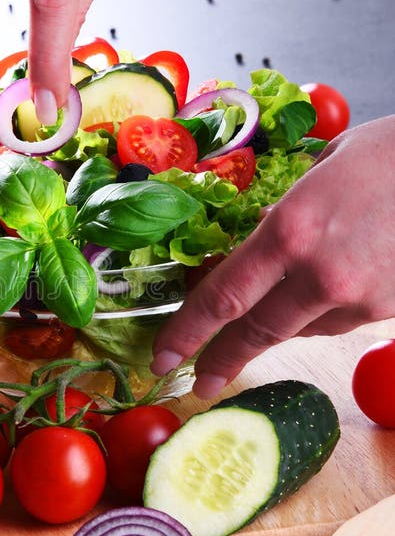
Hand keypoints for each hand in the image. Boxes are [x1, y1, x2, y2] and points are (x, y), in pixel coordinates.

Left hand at [151, 116, 394, 397]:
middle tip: (199, 382)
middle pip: (256, 333)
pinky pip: (339, 321)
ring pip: (301, 329)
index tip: (163, 357)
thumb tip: (261, 237)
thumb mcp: (320, 171)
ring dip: (280, 322)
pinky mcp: (388, 310)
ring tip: (280, 301)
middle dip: (222, 360)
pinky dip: (321, 311)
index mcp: (290, 232)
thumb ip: (283, 214)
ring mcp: (359, 298)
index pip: (223, 297)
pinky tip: (329, 285)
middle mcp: (319, 274)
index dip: (187, 332)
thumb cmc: (390, 153)